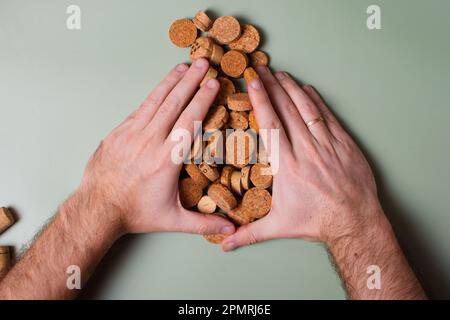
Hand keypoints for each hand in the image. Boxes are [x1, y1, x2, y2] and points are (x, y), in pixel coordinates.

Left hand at [78, 58, 234, 235]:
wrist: (97, 208)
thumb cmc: (135, 213)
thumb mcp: (173, 220)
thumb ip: (204, 224)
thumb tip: (230, 230)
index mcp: (167, 160)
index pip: (190, 122)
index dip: (203, 100)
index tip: (215, 84)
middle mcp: (150, 142)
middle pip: (174, 103)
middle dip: (192, 80)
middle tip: (205, 62)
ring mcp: (132, 134)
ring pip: (156, 100)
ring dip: (172, 81)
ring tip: (185, 65)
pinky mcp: (119, 132)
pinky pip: (140, 107)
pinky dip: (154, 93)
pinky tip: (162, 85)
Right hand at [223, 66, 381, 250]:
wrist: (354, 222)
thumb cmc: (315, 222)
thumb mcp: (278, 227)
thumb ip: (248, 233)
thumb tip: (223, 244)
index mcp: (287, 166)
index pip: (270, 125)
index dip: (261, 101)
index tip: (252, 83)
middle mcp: (306, 150)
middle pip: (287, 111)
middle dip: (273, 87)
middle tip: (261, 69)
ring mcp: (327, 145)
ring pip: (308, 109)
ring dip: (293, 89)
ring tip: (282, 74)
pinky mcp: (344, 145)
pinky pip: (328, 117)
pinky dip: (317, 101)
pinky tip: (308, 90)